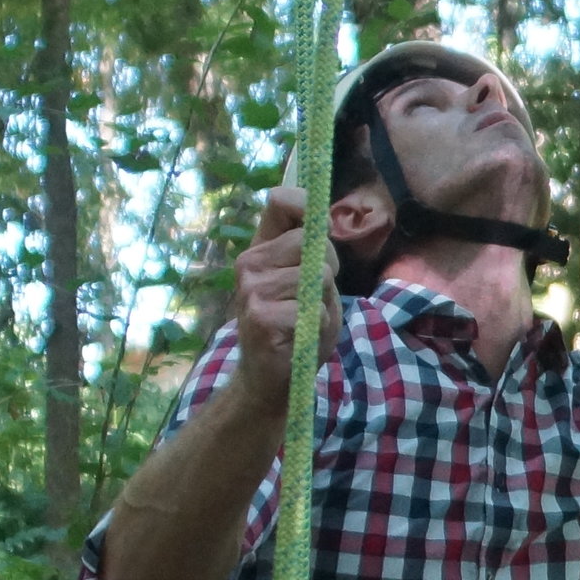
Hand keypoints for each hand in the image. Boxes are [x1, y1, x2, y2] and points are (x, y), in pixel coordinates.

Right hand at [227, 186, 343, 415]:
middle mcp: (249, 262)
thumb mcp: (311, 283)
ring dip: (325, 302)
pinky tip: (300, 337)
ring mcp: (252, 289)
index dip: (307, 206)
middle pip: (310, 240)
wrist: (273, 378)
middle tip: (315, 296)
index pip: (280, 201)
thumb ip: (315, 253)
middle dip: (329, 267)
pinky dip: (318, 326)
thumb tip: (322, 220)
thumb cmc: (297, 326)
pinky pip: (312, 309)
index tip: (323, 228)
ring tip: (306, 319)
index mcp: (261, 248)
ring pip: (317, 276)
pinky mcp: (261, 316)